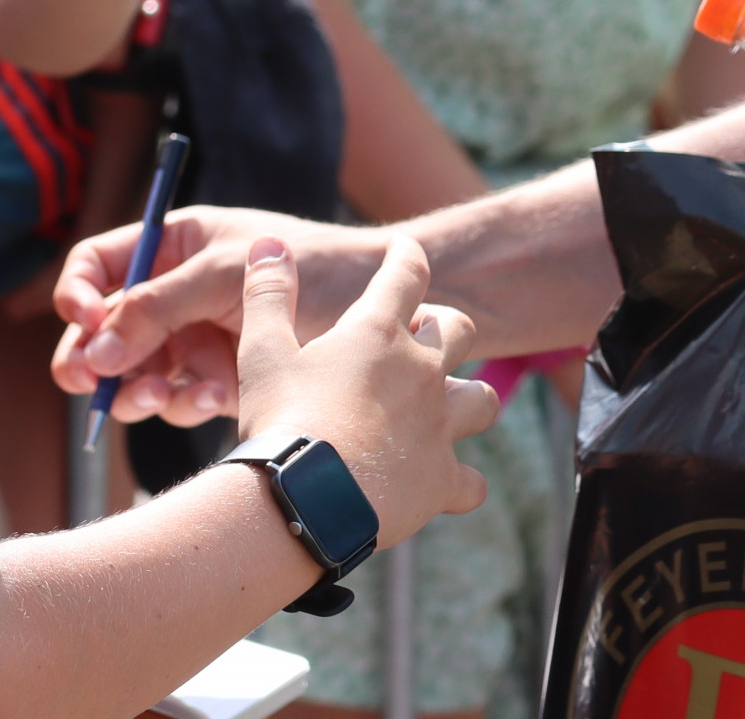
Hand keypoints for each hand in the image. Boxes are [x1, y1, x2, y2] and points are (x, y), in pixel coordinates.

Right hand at [51, 203, 387, 424]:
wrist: (396, 311)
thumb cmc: (322, 268)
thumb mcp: (231, 273)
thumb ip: (159, 305)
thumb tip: (94, 350)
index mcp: (178, 247)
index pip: (98, 266)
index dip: (79, 292)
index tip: (86, 318)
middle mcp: (179, 293)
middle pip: (102, 332)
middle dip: (97, 359)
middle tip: (98, 381)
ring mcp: (197, 339)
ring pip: (135, 375)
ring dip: (140, 390)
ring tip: (162, 395)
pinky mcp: (221, 381)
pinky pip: (180, 400)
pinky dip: (189, 403)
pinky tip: (219, 398)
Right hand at [234, 236, 498, 549]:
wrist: (300, 501)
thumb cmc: (280, 422)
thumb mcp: (262, 353)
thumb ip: (268, 295)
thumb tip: (268, 243)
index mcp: (378, 334)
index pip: (406, 273)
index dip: (406, 256)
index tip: (405, 249)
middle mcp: (422, 372)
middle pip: (460, 329)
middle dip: (444, 328)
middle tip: (417, 340)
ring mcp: (439, 427)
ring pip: (481, 400)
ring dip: (466, 400)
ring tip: (444, 409)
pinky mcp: (441, 480)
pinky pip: (472, 482)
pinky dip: (461, 483)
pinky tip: (446, 486)